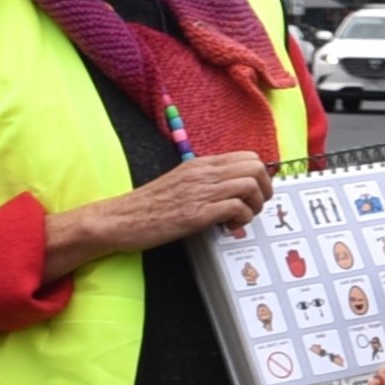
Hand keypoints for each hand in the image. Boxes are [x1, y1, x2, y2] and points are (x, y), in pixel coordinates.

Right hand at [44, 149, 271, 277]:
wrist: (119, 219)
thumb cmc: (150, 205)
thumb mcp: (182, 183)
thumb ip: (207, 180)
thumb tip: (236, 186)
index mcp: (200, 164)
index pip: (249, 157)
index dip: (261, 176)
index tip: (254, 194)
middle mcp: (202, 173)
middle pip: (256, 167)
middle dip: (264, 190)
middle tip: (252, 207)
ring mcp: (199, 192)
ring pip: (250, 185)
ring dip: (254, 206)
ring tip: (240, 219)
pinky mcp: (195, 214)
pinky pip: (236, 207)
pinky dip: (241, 219)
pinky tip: (228, 227)